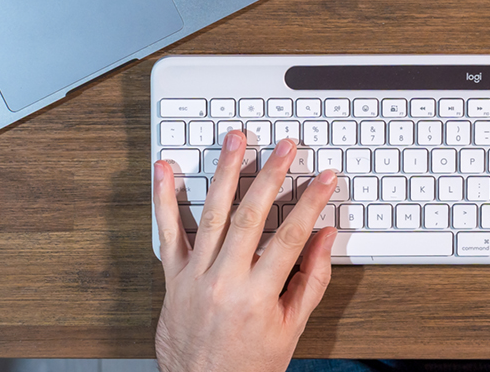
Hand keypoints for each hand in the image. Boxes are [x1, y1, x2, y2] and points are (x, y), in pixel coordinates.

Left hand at [153, 134, 338, 371]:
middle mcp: (224, 282)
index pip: (290, 237)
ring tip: (234, 140)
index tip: (324, 177)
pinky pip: (167, 234)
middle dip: (271, 175)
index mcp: (257, 296)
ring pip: (211, 215)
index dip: (310, 202)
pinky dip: (164, 200)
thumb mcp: (291, 328)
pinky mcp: (173, 278)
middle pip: (251, 216)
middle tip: (285, 146)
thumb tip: (325, 238)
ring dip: (224, 172)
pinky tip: (164, 170)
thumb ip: (311, 280)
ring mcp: (194, 277)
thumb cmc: (249, 365)